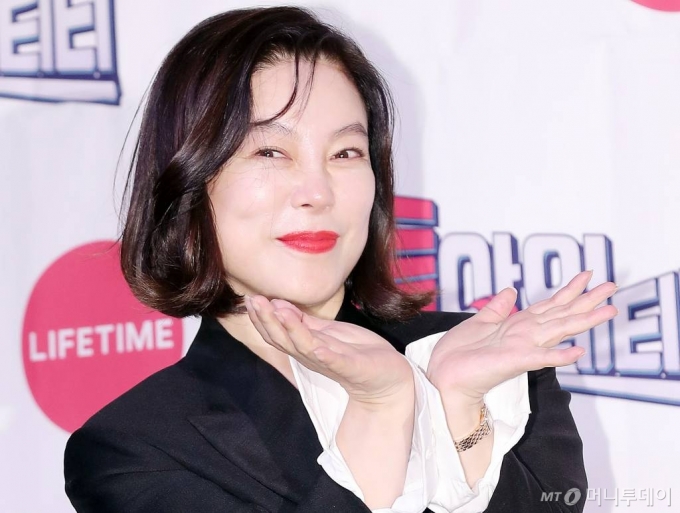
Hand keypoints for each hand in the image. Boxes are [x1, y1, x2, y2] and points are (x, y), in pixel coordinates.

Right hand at [244, 296, 413, 406]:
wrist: (387, 380)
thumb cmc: (357, 353)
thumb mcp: (328, 332)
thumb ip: (303, 321)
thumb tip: (277, 305)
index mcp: (306, 347)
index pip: (276, 333)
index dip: (261, 318)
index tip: (248, 299)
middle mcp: (312, 356)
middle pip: (282, 340)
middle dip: (267, 320)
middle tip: (253, 300)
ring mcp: (331, 362)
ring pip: (303, 346)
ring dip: (289, 328)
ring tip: (278, 310)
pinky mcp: (351, 367)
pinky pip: (334, 361)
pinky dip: (324, 354)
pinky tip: (316, 346)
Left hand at [427, 270, 617, 405]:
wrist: (445, 377)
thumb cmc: (460, 354)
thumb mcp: (479, 322)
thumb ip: (498, 308)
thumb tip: (511, 291)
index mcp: (519, 326)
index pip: (550, 305)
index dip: (569, 290)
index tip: (588, 275)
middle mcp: (526, 335)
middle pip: (562, 314)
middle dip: (588, 300)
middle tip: (612, 285)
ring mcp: (523, 348)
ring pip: (558, 330)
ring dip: (583, 321)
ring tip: (609, 311)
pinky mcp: (514, 361)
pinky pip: (540, 357)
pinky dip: (559, 355)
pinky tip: (578, 351)